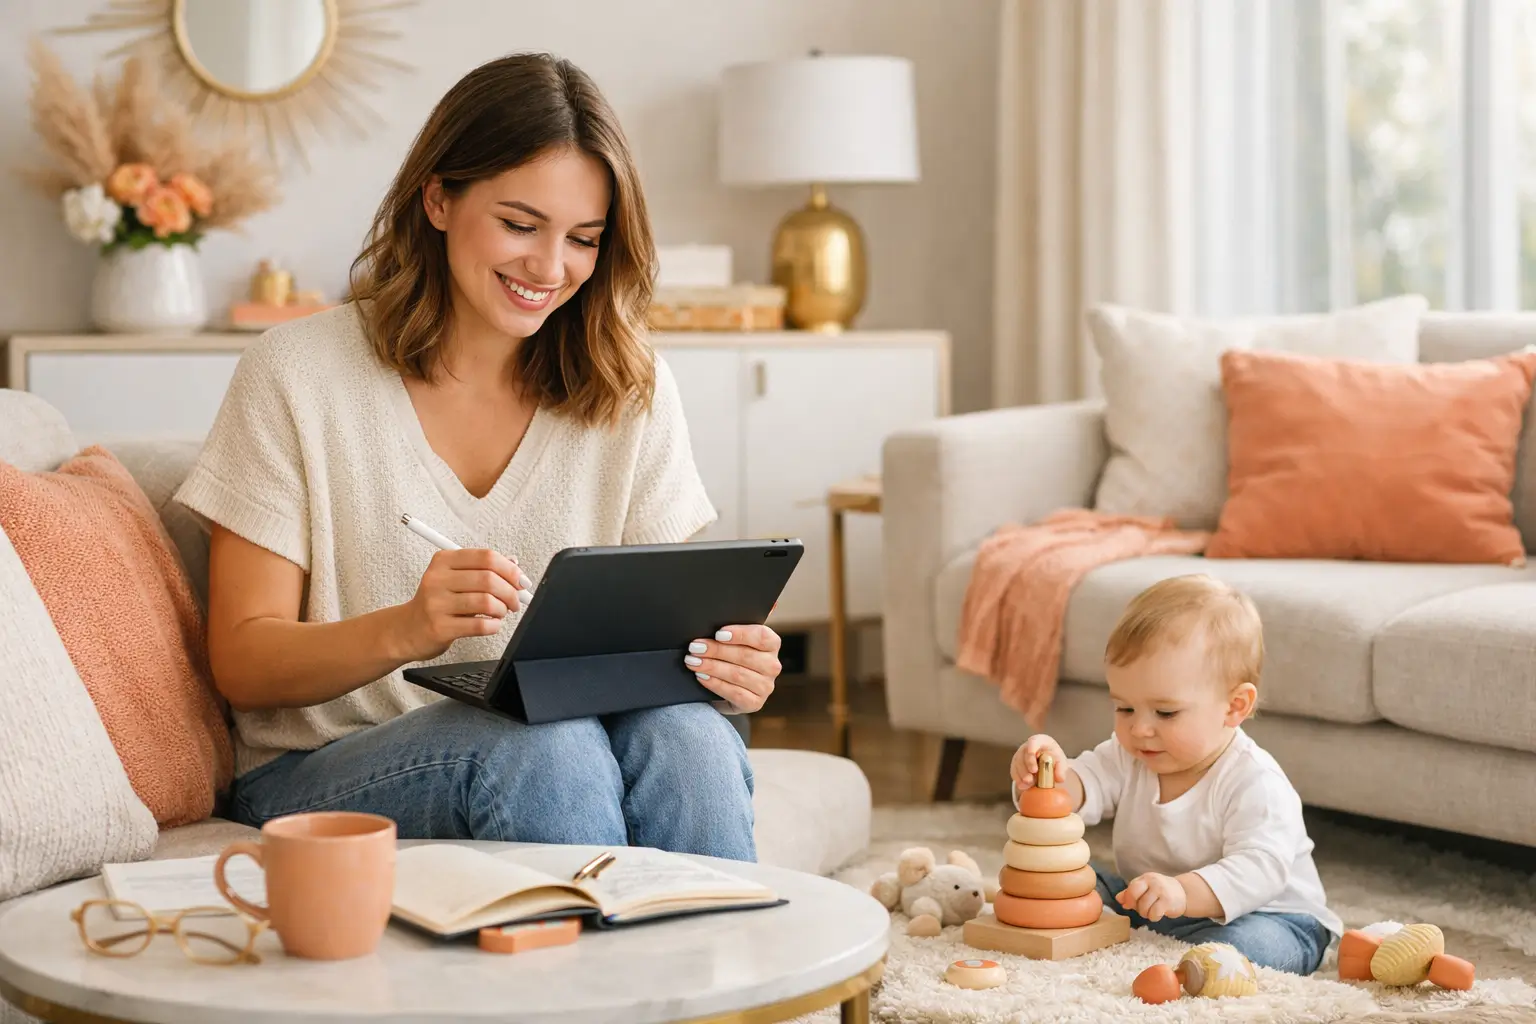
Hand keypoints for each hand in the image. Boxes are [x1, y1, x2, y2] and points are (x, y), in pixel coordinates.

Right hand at [398, 548, 530, 660]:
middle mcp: (437, 579)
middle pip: (488, 579)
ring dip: (502, 609)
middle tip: (515, 601)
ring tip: (501, 613)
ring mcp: (436, 603)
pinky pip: (479, 626)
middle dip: (511, 592)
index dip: (510, 569)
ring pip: (486, 602)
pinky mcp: (439, 627)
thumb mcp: (454, 578)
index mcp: (443, 561)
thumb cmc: (436, 603)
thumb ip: (483, 569)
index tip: (520, 580)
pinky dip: (494, 626)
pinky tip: (491, 625)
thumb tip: (514, 564)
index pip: (486, 557)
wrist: (406, 630)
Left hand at [685, 624, 781, 713]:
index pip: (761, 636)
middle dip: (716, 651)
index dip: (740, 634)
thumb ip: (741, 622)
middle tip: (695, 647)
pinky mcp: (755, 703)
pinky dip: (715, 684)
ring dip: (711, 667)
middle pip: (745, 656)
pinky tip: (702, 677)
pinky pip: (733, 692)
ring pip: (737, 674)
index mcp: (772, 645)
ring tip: (693, 662)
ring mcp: (765, 686)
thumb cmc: (731, 657)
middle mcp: (772, 666)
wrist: (728, 688)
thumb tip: (770, 604)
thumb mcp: (735, 639)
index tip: (718, 634)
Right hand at [1010, 734, 1066, 790]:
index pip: (1034, 741)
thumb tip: (1059, 778)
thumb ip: (1061, 769)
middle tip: (1032, 774)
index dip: (1032, 746)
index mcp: (1039, 741)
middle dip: (1028, 764)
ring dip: (1022, 774)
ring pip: (1018, 763)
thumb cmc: (1053, 758)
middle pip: (1024, 754)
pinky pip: (1014, 771)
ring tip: (1029, 783)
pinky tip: (1023, 786)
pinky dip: (1018, 779)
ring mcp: (1019, 756)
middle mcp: (1027, 747)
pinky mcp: (1015, 765)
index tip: (1033, 753)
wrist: (1046, 762)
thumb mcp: (1060, 762)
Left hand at [1117, 872, 1186, 921]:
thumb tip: (1118, 899)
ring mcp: (1161, 891)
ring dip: (1146, 914)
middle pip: (1135, 897)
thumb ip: (1130, 893)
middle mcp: (1153, 882)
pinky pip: (1154, 914)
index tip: (1131, 905)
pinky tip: (1158, 914)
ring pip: (1144, 908)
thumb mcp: (1145, 888)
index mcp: (1145, 878)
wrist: (1183, 892)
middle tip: (1142, 909)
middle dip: (1136, 907)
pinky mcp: (1168, 902)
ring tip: (1151, 911)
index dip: (1128, 899)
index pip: (1131, 888)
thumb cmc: (1160, 891)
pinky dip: (1154, 917)